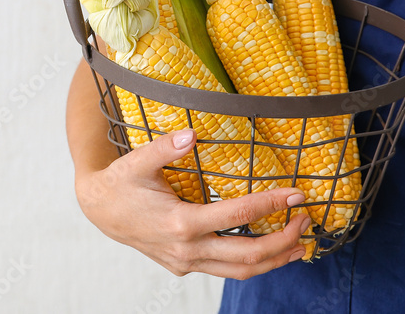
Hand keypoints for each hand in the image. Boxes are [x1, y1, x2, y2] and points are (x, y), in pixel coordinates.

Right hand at [74, 128, 310, 279]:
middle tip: (305, 219)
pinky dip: (251, 264)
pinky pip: (225, 271)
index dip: (271, 204)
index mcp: (180, 222)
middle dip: (283, 240)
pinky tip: (268, 252)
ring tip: (299, 245)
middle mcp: (186, 249)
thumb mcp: (137, 161)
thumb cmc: (120, 183)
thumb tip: (190, 133)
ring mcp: (186, 262)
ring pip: (239, 271)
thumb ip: (164, 148)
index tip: (295, 194)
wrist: (99, 211)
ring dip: (274, 260)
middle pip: (248, 255)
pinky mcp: (183, 266)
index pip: (238, 217)